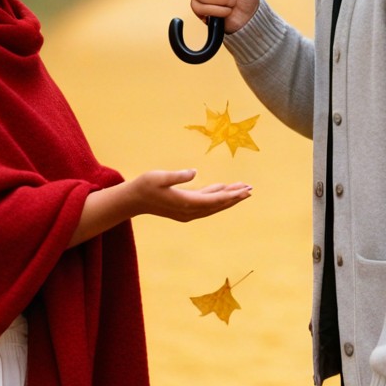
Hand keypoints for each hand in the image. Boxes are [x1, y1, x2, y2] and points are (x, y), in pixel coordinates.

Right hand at [129, 168, 252, 222]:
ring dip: (228, 198)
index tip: (244, 191)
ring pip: (213, 206)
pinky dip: (217, 197)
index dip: (230, 195)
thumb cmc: (146, 185)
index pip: (214, 199)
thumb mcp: (159, 177)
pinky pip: (206, 204)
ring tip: (242, 190)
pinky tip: (223, 189)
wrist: (134, 200)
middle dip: (235, 197)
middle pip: (218, 204)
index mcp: (186, 202)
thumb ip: (177, 175)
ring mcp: (188, 212)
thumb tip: (194, 172)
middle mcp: (190, 210)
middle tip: (251, 190)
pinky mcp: (185, 210)